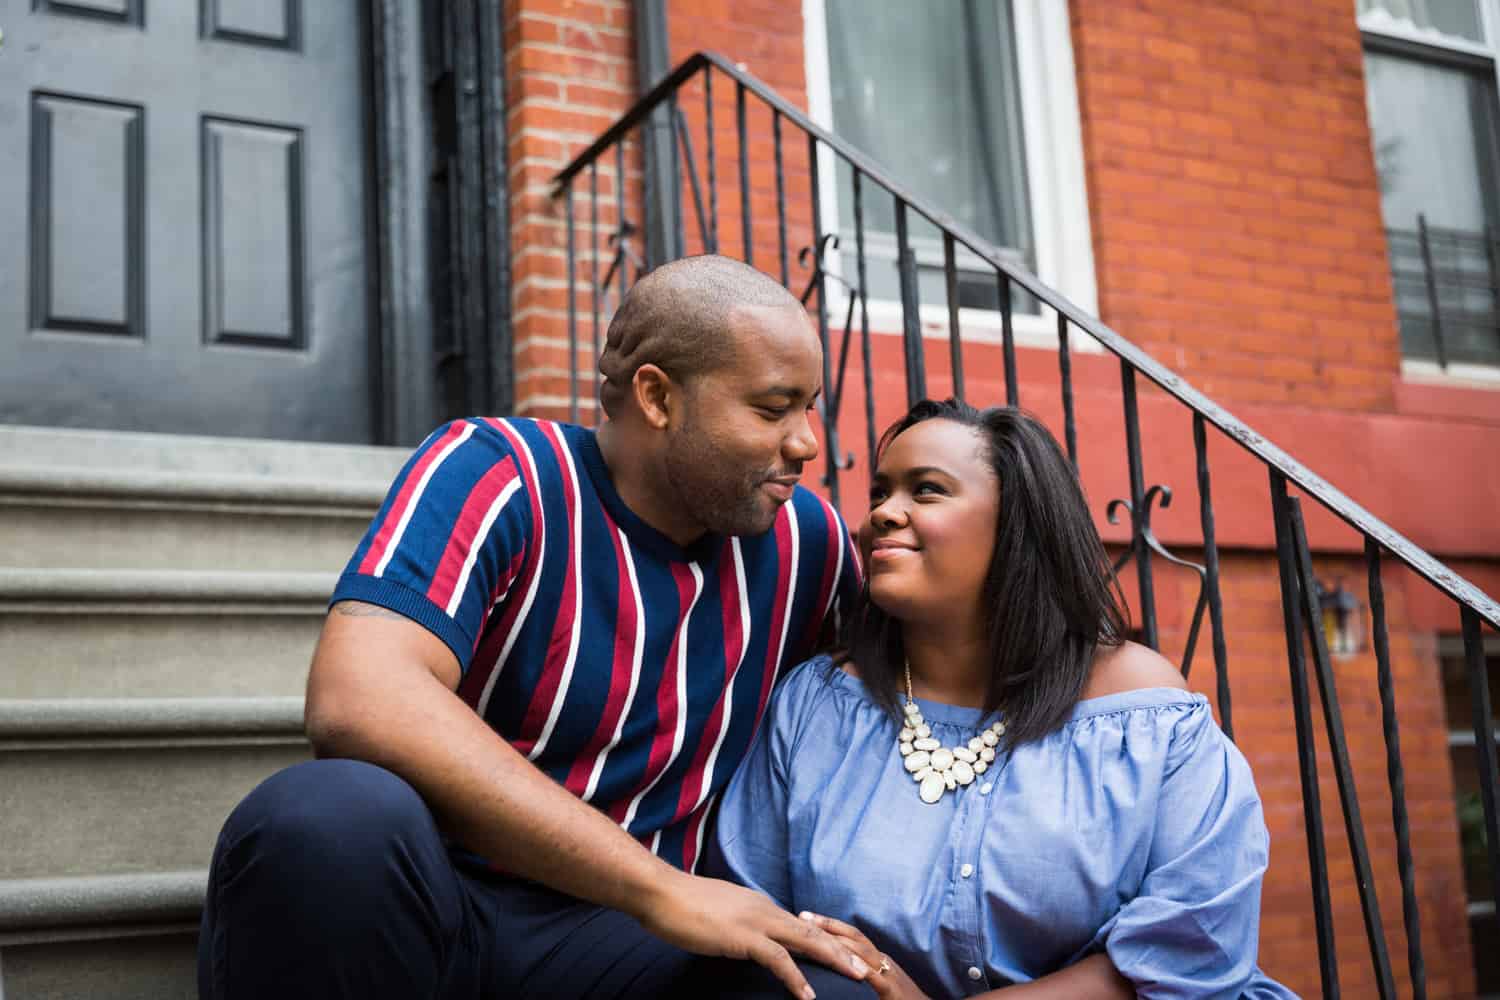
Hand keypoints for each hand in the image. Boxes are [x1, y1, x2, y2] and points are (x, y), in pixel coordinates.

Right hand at [637, 871, 872, 998]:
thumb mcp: (717, 914)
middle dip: (842, 949)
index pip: (800, 924)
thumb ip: (736, 924)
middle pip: (813, 930)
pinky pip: (777, 960)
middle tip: (866, 967)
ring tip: (855, 977)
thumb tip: (744, 938)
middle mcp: (763, 909)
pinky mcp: (742, 937)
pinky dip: (796, 978)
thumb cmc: (680, 904)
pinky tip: (807, 995)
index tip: (845, 955)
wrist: (659, 892)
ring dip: (833, 960)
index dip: (825, 940)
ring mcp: (754, 921)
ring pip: (806, 940)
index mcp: (758, 905)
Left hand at [799, 912, 928, 999]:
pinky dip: (859, 968)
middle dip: (827, 926)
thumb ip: (862, 971)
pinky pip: (873, 976)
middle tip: (803, 916)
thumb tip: (837, 964)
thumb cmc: (900, 998)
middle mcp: (881, 959)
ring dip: (837, 941)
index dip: (830, 924)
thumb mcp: (879, 981)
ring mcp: (887, 972)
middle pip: (853, 936)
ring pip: (862, 951)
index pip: (851, 934)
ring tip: (815, 936)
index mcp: (877, 957)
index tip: (807, 916)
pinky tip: (843, 963)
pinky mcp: (891, 990)